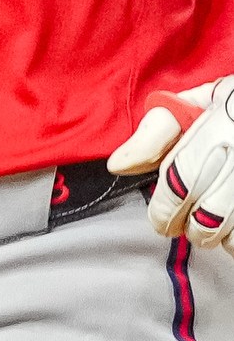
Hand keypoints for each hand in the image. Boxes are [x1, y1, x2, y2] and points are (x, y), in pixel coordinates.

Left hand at [108, 81, 233, 240]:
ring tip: (209, 226)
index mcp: (215, 133)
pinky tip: (230, 226)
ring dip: (216, 236)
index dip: (164, 210)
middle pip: (207, 216)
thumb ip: (155, 134)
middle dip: (189, 228)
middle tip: (182, 226)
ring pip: (232, 233)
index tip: (159, 222)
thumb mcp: (196, 104)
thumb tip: (118, 165)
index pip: (179, 183)